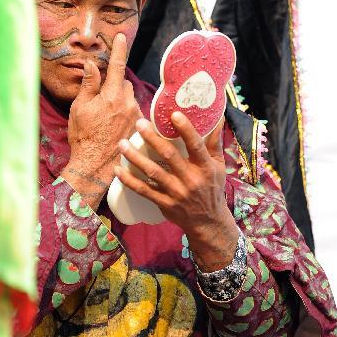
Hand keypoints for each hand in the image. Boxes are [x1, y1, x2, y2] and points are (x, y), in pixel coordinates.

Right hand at [61, 33, 141, 207]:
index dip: (119, 49)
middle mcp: (128, 103)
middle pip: (124, 83)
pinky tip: (115, 127)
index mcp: (112, 95)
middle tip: (101, 99)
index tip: (121, 37)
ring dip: (120, 101)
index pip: (117, 66)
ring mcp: (136, 116)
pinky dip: (125, 114)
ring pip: (129, 98)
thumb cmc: (83, 137)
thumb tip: (92, 64)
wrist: (95, 165)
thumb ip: (88, 84)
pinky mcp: (139, 128)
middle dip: (115, 85)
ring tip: (107, 117)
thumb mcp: (79, 108)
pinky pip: (133, 112)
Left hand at [114, 113, 239, 270]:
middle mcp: (191, 179)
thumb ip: (214, 141)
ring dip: (135, 157)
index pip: (196, 145)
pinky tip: (118, 170)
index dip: (185, 129)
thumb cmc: (212, 188)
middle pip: (169, 156)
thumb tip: (217, 116)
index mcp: (205, 167)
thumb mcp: (218, 165)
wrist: (208, 222)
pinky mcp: (164, 204)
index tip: (173, 114)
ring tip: (122, 144)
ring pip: (153, 172)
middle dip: (152, 138)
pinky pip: (144, 191)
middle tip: (139, 124)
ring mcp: (176, 193)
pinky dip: (129, 181)